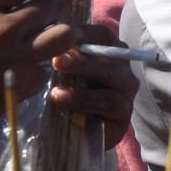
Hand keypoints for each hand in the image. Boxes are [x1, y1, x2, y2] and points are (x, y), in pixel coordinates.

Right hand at [0, 0, 80, 115]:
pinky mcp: (24, 82)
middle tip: (59, 9)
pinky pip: (46, 69)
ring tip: (60, 34)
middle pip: (53, 7)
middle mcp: (4, 27)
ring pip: (63, 36)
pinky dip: (40, 68)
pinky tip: (29, 68)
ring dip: (66, 33)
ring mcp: (16, 56)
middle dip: (61, 5)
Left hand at [50, 24, 138, 148]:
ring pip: (113, 75)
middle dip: (83, 56)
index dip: (84, 33)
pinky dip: (85, 100)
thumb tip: (44, 35)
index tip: (59, 34)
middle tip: (57, 60)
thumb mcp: (61, 75)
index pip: (103, 35)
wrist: (71, 138)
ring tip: (56, 88)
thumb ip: (59, 56)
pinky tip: (62, 101)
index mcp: (108, 55)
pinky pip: (111, 102)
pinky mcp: (124, 114)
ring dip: (85, 76)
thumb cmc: (65, 99)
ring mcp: (126, 92)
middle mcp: (122, 69)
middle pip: (109, 54)